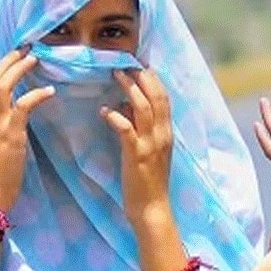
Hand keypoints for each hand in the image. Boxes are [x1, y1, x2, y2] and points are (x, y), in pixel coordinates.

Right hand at [0, 48, 54, 208]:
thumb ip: (1, 129)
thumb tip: (16, 118)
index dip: (2, 68)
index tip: (16, 57)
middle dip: (9, 61)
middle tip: (27, 49)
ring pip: (2, 86)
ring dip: (20, 69)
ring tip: (36, 59)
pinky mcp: (10, 135)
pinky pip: (22, 106)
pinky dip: (36, 95)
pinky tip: (49, 91)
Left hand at [103, 69, 174, 228]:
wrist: (152, 208)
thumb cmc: (148, 182)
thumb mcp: (149, 151)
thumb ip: (141, 128)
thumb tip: (127, 106)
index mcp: (167, 133)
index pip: (164, 99)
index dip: (153, 79)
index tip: (140, 64)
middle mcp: (162, 135)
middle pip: (157, 97)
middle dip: (142, 76)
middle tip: (126, 62)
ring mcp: (150, 144)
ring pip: (143, 107)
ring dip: (129, 88)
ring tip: (115, 74)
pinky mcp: (136, 154)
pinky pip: (125, 128)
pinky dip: (114, 115)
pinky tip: (104, 111)